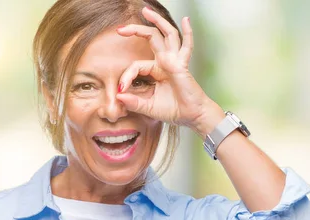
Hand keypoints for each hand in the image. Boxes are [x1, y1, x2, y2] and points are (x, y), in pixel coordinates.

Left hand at [116, 7, 223, 135]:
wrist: (191, 117)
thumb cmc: (174, 110)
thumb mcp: (148, 107)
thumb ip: (134, 102)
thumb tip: (118, 96)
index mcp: (156, 71)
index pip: (136, 65)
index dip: (126, 76)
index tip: (121, 90)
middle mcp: (165, 62)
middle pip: (151, 38)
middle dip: (135, 30)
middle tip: (120, 29)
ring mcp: (174, 61)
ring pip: (166, 35)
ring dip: (158, 21)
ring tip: (147, 11)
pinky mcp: (182, 65)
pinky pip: (186, 46)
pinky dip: (188, 32)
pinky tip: (186, 20)